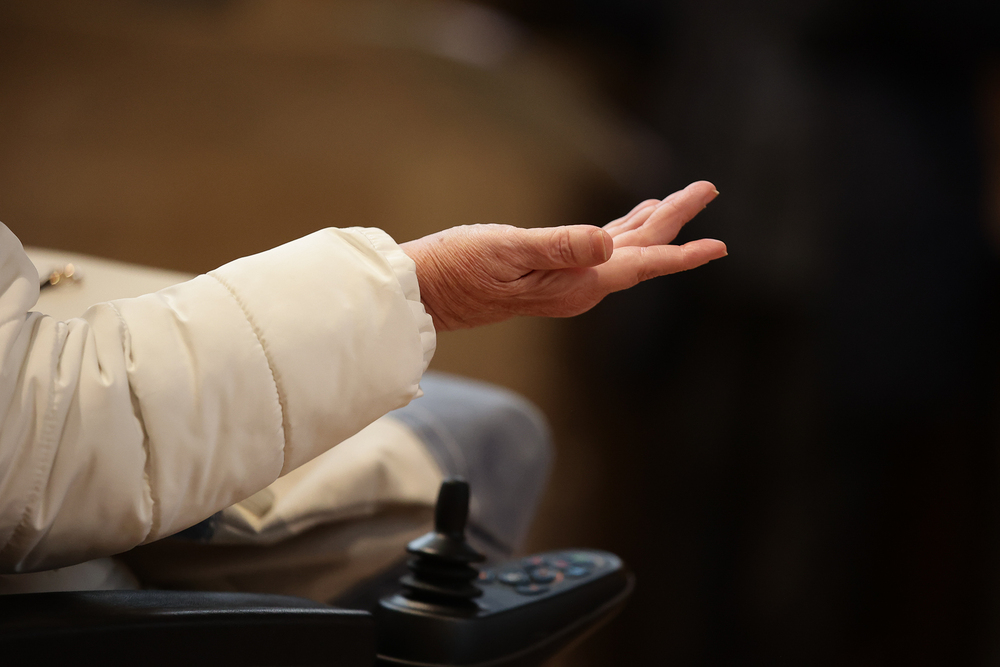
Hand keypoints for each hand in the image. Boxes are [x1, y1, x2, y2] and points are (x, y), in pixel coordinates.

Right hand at [401, 181, 726, 330]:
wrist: (424, 294)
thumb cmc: (457, 269)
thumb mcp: (506, 250)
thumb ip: (559, 247)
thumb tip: (607, 245)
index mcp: (575, 285)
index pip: (641, 264)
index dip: (682, 253)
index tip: (720, 246)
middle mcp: (578, 289)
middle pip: (639, 252)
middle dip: (674, 222)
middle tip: (707, 187)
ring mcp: (565, 284)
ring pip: (622, 250)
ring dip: (651, 225)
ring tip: (679, 200)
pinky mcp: (549, 274)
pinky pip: (598, 251)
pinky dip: (620, 232)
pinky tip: (628, 221)